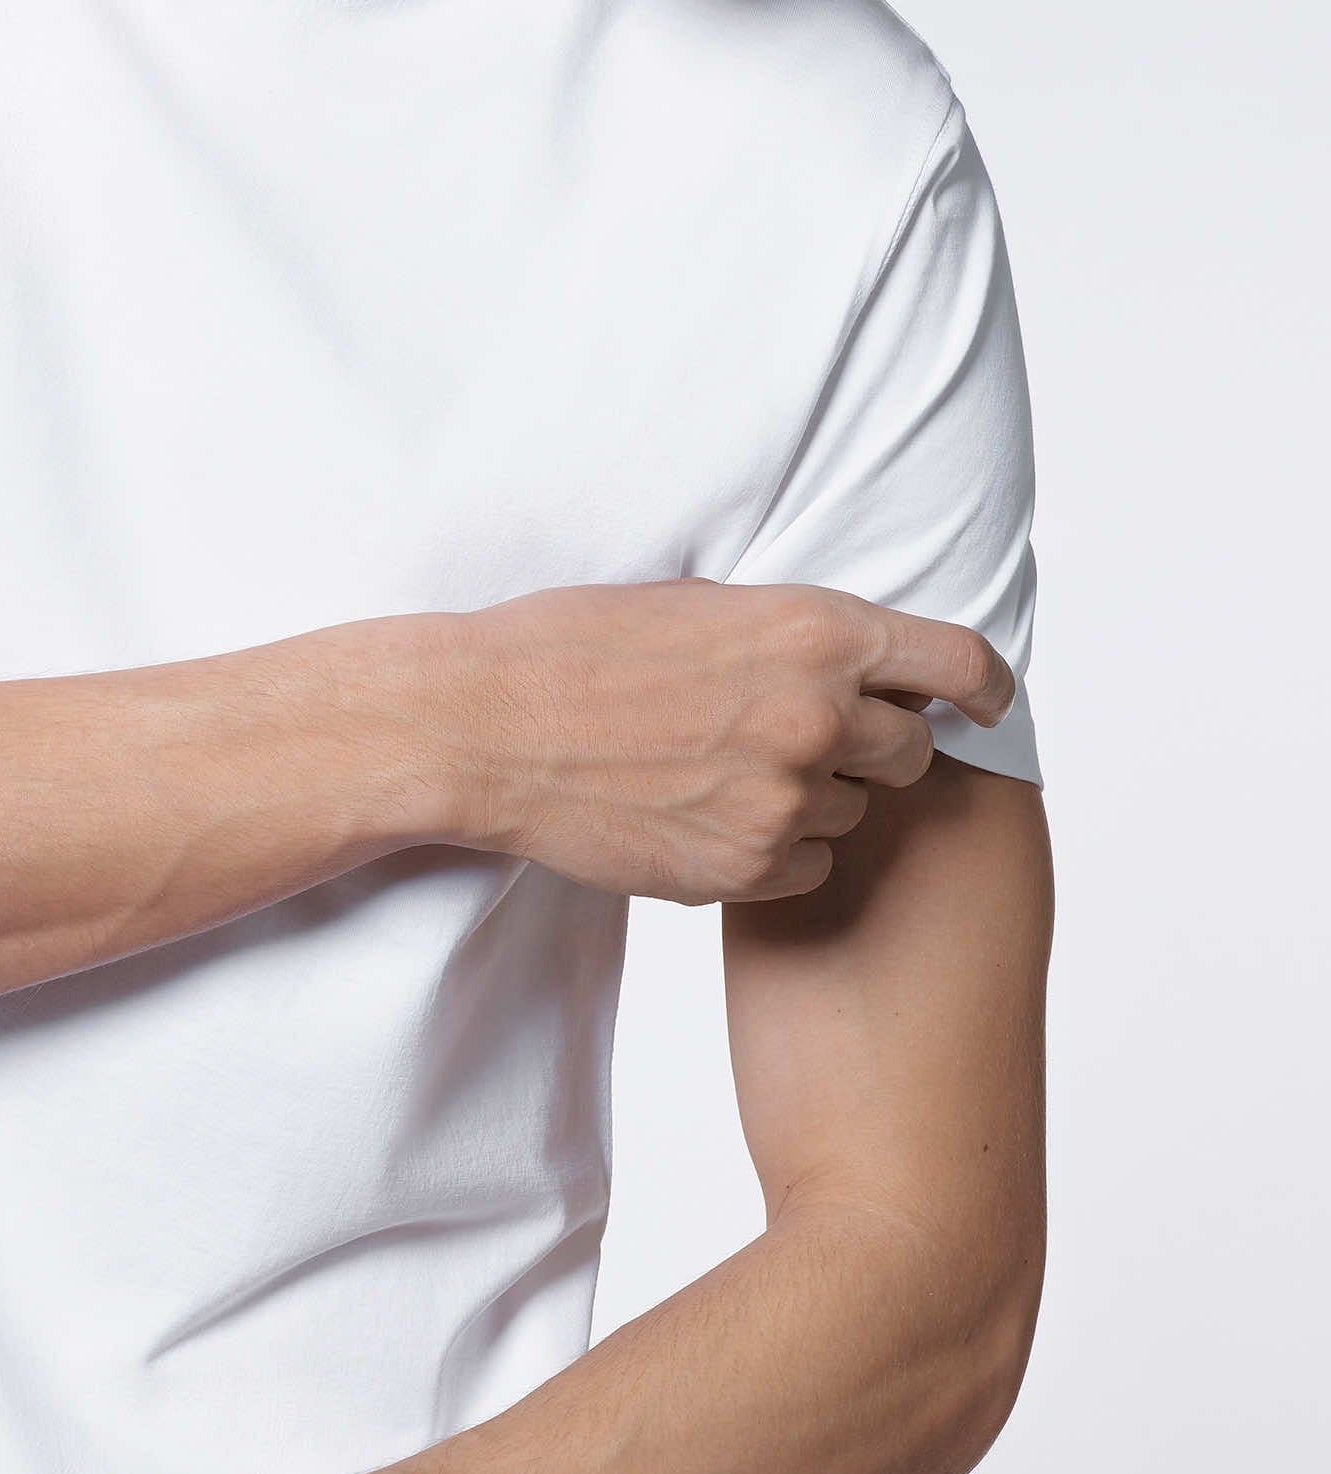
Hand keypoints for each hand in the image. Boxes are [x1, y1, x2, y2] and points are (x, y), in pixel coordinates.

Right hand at [436, 577, 1011, 903]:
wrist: (487, 726)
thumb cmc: (574, 646)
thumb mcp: (702, 604)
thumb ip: (792, 635)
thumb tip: (854, 660)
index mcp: (815, 630)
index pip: (962, 662)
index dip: (986, 689)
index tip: (987, 704)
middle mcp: (819, 715)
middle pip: (914, 750)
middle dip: (875, 745)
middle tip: (805, 736)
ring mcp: (787, 800)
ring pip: (854, 813)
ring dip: (814, 797)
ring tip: (722, 770)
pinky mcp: (748, 870)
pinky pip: (807, 867)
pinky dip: (774, 850)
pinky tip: (702, 816)